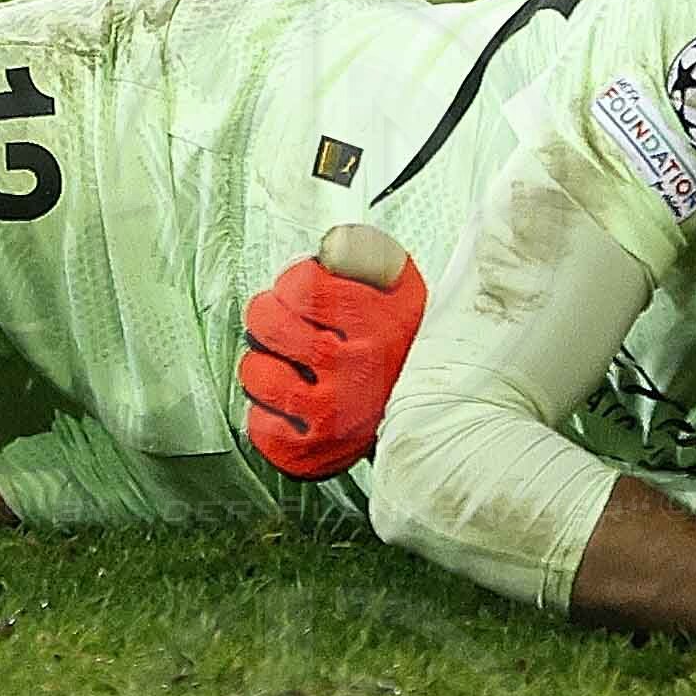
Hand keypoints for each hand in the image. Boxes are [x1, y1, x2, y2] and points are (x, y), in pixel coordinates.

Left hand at [236, 222, 420, 478]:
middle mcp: (356, 370)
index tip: (304, 291)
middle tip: (284, 323)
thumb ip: (364, 253)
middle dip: (267, 316)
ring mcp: (336, 414)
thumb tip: (330, 244)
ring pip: (257, 374)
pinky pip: (261, 427)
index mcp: (378, 322)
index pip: (301, 285)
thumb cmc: (402, 341)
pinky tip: (290, 407)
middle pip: (268, 324)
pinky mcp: (319, 450)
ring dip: (263, 366)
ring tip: (289, 367)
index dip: (293, 281)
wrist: (438, 413)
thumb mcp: (400, 287)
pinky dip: (266, 416)